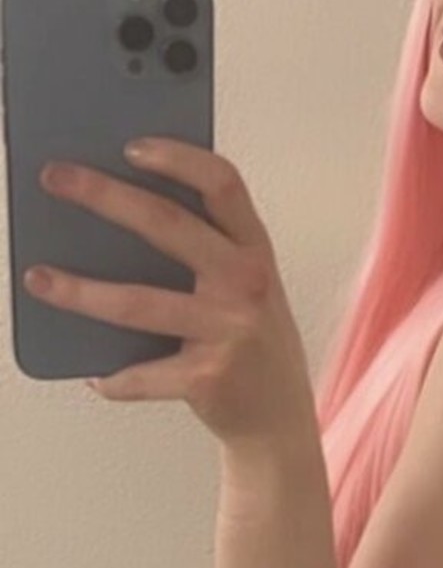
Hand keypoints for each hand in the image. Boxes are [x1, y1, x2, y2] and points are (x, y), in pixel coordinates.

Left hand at [24, 139, 316, 447]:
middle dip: (104, 196)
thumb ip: (207, 254)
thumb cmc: (252, 346)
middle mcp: (247, 285)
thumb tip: (116, 221)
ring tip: (38, 279)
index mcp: (255, 252)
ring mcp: (228, 332)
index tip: (130, 146)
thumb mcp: (246, 290)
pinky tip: (95, 374)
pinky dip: (113, 377)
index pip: (223, 185)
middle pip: (168, 225)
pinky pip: (141, 373)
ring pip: (137, 302)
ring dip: (80, 292)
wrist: (280, 420)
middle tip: (55, 179)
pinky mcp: (207, 378)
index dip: (178, 159)